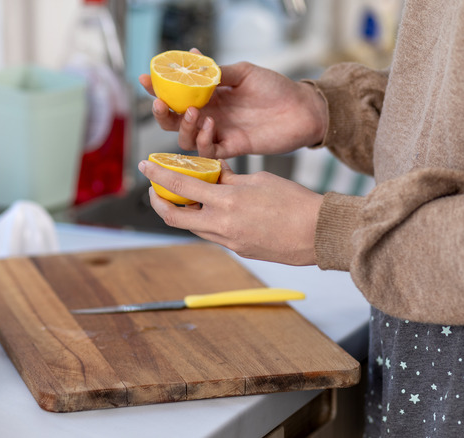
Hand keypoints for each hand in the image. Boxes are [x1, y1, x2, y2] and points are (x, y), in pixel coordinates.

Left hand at [138, 159, 322, 265]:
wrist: (318, 234)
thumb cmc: (294, 201)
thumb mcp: (258, 180)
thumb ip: (229, 179)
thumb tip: (211, 173)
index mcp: (227, 202)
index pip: (180, 186)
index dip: (158, 175)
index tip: (145, 166)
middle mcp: (222, 225)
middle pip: (174, 216)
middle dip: (159, 201)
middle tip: (155, 187)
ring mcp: (228, 241)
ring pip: (192, 226)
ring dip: (182, 211)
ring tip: (183, 195)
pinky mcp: (237, 250)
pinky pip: (211, 233)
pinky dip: (204, 219)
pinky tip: (211, 207)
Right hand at [139, 55, 326, 158]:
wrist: (302, 109)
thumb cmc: (276, 88)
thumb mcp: (244, 73)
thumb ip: (219, 72)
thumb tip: (196, 61)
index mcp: (209, 96)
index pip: (176, 94)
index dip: (158, 87)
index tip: (145, 78)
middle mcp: (209, 116)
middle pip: (172, 121)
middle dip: (161, 113)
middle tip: (160, 103)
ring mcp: (218, 133)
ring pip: (185, 139)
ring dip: (183, 127)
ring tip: (194, 112)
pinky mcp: (231, 148)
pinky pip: (207, 150)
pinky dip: (203, 140)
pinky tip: (211, 126)